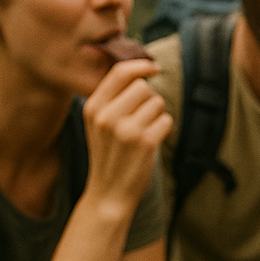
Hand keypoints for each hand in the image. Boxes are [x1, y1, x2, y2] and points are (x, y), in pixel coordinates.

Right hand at [82, 58, 172, 214]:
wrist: (108, 195)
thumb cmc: (109, 156)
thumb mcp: (98, 125)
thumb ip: (113, 99)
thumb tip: (142, 71)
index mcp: (93, 108)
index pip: (119, 73)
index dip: (140, 65)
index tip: (154, 67)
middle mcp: (107, 116)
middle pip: (142, 86)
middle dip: (149, 99)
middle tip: (142, 118)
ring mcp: (126, 129)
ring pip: (157, 103)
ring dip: (157, 115)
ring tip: (144, 133)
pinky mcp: (145, 142)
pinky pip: (166, 120)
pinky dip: (163, 129)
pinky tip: (151, 143)